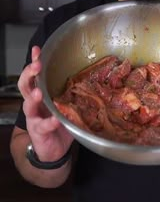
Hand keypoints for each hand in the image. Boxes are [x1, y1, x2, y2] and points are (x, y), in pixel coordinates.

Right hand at [18, 46, 73, 161]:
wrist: (54, 151)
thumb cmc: (60, 124)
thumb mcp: (66, 105)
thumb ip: (72, 93)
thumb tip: (92, 75)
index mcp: (40, 94)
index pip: (34, 75)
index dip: (34, 62)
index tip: (38, 50)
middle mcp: (34, 104)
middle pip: (25, 85)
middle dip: (29, 74)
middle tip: (37, 66)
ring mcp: (34, 118)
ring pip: (28, 105)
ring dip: (34, 97)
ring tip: (40, 92)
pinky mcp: (38, 132)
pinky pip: (43, 126)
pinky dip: (49, 122)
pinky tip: (55, 119)